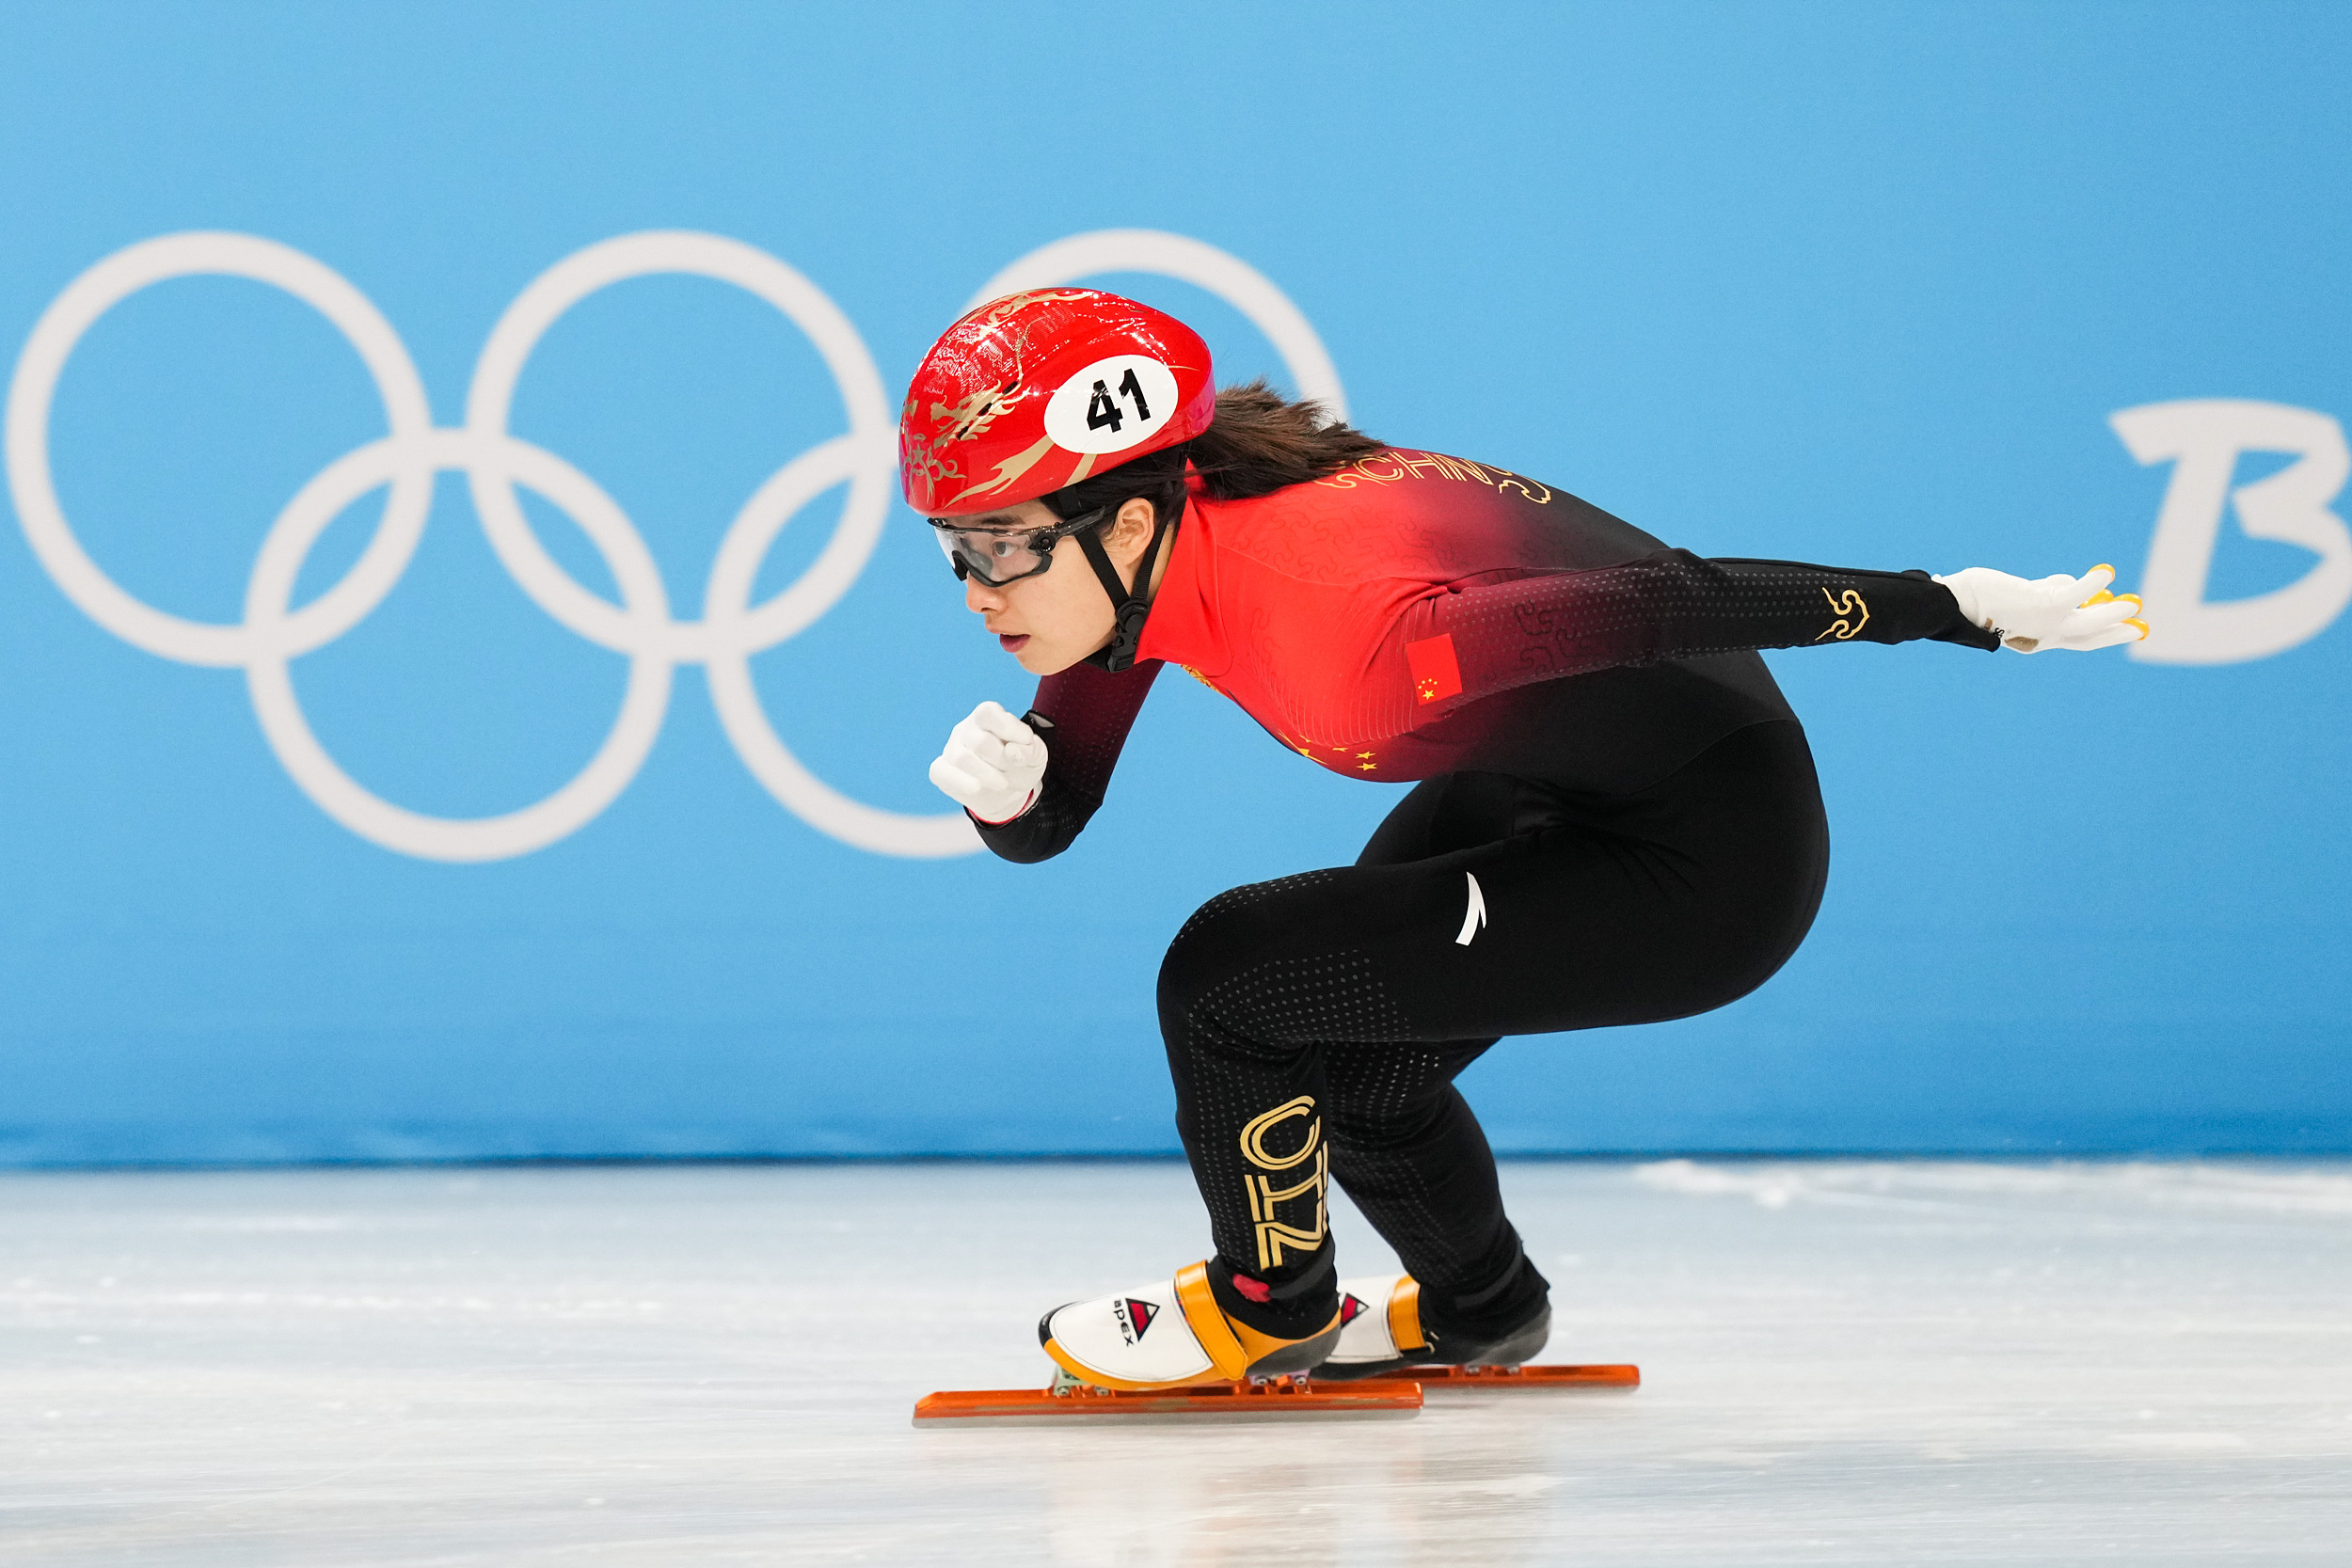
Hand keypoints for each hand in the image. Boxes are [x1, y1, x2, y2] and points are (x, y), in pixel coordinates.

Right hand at [928, 701, 1046, 823]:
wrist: (1007, 793)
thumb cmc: (1020, 766)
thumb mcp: (1036, 756)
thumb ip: (1030, 750)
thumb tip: (1012, 751)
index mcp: (987, 717)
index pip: (987, 713)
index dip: (1007, 727)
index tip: (1027, 741)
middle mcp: (966, 729)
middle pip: (980, 741)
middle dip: (1002, 760)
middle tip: (1012, 770)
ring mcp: (951, 749)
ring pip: (962, 759)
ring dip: (988, 775)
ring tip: (1003, 783)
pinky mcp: (942, 770)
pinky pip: (941, 772)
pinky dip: (959, 781)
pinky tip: (976, 787)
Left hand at [1932, 564, 2149, 652]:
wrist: (1955, 604)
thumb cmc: (1976, 600)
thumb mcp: (2016, 598)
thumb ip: (2040, 594)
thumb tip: (2060, 585)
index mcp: (2035, 639)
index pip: (2074, 639)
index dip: (2101, 635)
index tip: (2122, 628)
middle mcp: (2042, 636)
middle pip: (2087, 637)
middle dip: (2115, 633)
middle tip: (2140, 627)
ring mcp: (2045, 623)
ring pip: (2089, 622)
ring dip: (2114, 614)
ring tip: (2136, 603)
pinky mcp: (2044, 605)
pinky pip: (2077, 593)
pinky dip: (2093, 583)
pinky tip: (2107, 572)